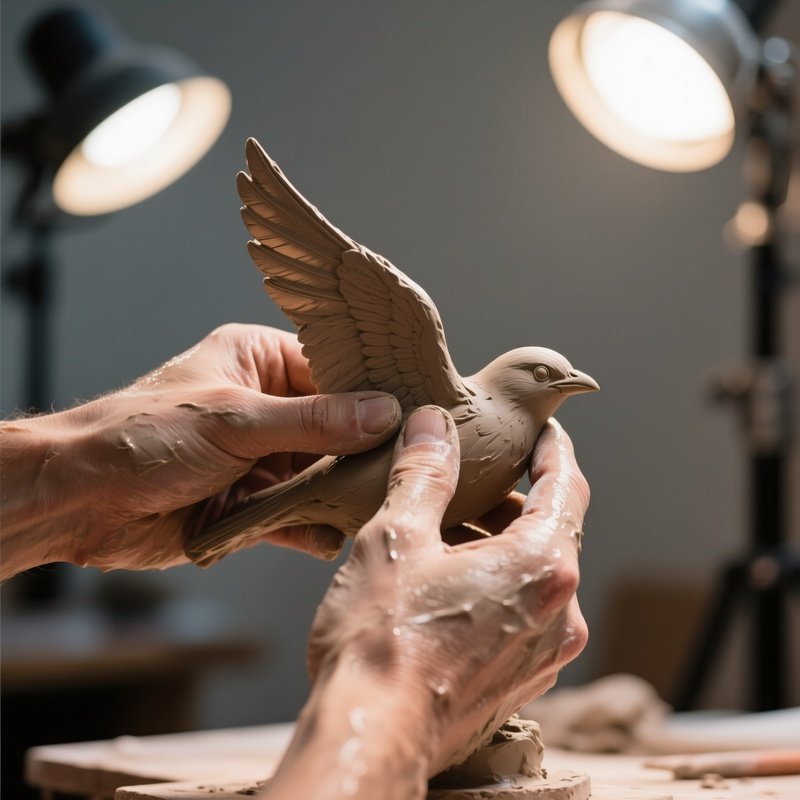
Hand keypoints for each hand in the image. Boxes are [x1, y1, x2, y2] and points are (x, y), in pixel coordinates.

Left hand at [0, 324, 400, 574]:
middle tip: (405, 467)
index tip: (416, 415)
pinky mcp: (251, 501)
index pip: (334, 371)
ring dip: (341, 490)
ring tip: (377, 503)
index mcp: (259, 361)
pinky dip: (314, 525)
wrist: (79, 500)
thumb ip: (314, 421)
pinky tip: (333, 535)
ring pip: (320, 472)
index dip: (373, 393)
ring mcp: (260, 456)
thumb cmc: (142, 435)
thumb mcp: (235, 421)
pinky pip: (298, 512)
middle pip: (336, 425)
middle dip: (363, 449)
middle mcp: (265, 406)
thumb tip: (384, 413)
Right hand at [262, 408, 588, 798]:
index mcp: (542, 566)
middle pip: (550, 530)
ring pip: (533, 574)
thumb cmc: (382, 643)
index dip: (553, 450)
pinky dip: (496, 585)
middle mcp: (558, 612)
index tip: (543, 430)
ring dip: (500, 543)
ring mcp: (543, 654)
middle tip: (473, 477)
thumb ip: (423, 474)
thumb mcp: (397, 537)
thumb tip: (432, 427)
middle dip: (514, 498)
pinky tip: (448, 582)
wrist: (371, 737)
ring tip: (448, 529)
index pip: (566, 486)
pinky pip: (521, 613)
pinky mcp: (520, 681)